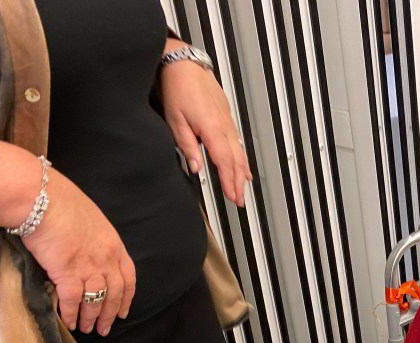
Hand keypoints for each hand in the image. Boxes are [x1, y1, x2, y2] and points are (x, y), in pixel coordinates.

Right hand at [23, 169, 135, 334]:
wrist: (42, 198)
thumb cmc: (62, 201)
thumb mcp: (91, 219)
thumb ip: (94, 239)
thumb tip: (87, 251)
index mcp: (115, 245)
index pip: (128, 277)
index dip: (126, 298)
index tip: (123, 311)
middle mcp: (106, 259)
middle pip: (114, 294)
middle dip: (110, 314)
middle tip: (104, 329)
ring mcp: (88, 267)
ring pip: (96, 300)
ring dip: (91, 318)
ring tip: (87, 329)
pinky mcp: (67, 272)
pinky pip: (73, 300)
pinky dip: (72, 314)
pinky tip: (69, 322)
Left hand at [159, 57, 251, 205]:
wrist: (183, 64)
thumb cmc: (178, 88)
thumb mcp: (175, 120)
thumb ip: (187, 146)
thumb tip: (196, 167)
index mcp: (212, 130)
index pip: (225, 162)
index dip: (229, 182)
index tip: (233, 196)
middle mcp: (224, 127)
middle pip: (236, 160)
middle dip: (238, 182)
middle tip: (240, 200)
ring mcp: (228, 122)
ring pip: (240, 152)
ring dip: (242, 172)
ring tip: (244, 187)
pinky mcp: (226, 117)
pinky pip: (238, 142)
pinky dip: (242, 157)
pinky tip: (243, 165)